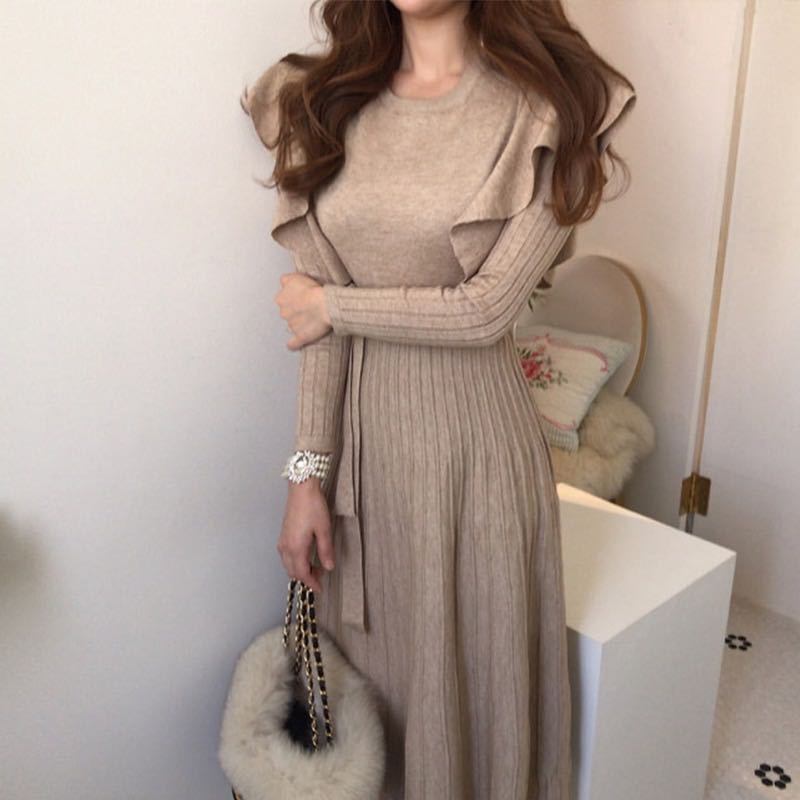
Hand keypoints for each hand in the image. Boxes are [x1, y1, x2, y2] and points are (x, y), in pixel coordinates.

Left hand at [274, 273, 331, 349]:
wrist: (325, 305)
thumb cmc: (313, 290)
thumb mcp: (296, 277)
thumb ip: (286, 279)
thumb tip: (283, 283)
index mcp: (281, 299)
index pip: (283, 298)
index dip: (293, 297)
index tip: (302, 296)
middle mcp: (284, 313)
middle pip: (287, 312)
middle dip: (295, 310)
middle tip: (308, 307)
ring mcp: (292, 326)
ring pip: (292, 325)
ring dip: (298, 323)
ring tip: (311, 319)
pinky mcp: (301, 337)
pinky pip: (293, 343)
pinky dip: (293, 345)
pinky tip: (293, 345)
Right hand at [276, 478, 335, 593]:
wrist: (301, 489)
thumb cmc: (313, 506)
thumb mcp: (324, 530)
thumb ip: (325, 550)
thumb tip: (329, 567)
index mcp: (296, 548)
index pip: (303, 574)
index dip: (312, 583)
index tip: (320, 588)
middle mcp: (286, 547)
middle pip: (293, 572)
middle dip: (306, 577)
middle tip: (321, 575)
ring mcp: (282, 540)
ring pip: (288, 564)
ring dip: (300, 569)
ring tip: (316, 566)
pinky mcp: (283, 535)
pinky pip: (286, 556)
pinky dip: (295, 561)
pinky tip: (305, 556)